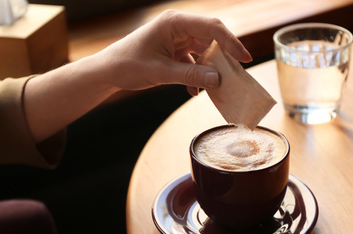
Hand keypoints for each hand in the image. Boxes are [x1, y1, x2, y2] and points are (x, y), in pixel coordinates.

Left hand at [25, 10, 251, 142]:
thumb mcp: (160, 73)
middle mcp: (177, 27)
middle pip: (210, 39)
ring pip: (203, 52)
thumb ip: (190, 76)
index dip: (230, 42)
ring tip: (215, 87)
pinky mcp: (174, 51)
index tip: (244, 59)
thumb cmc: (128, 65)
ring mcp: (176, 39)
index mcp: (174, 23)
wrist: (108, 72)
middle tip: (233, 76)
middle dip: (222, 59)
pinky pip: (192, 62)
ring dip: (209, 70)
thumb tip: (218, 80)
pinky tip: (194, 91)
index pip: (211, 27)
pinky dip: (196, 76)